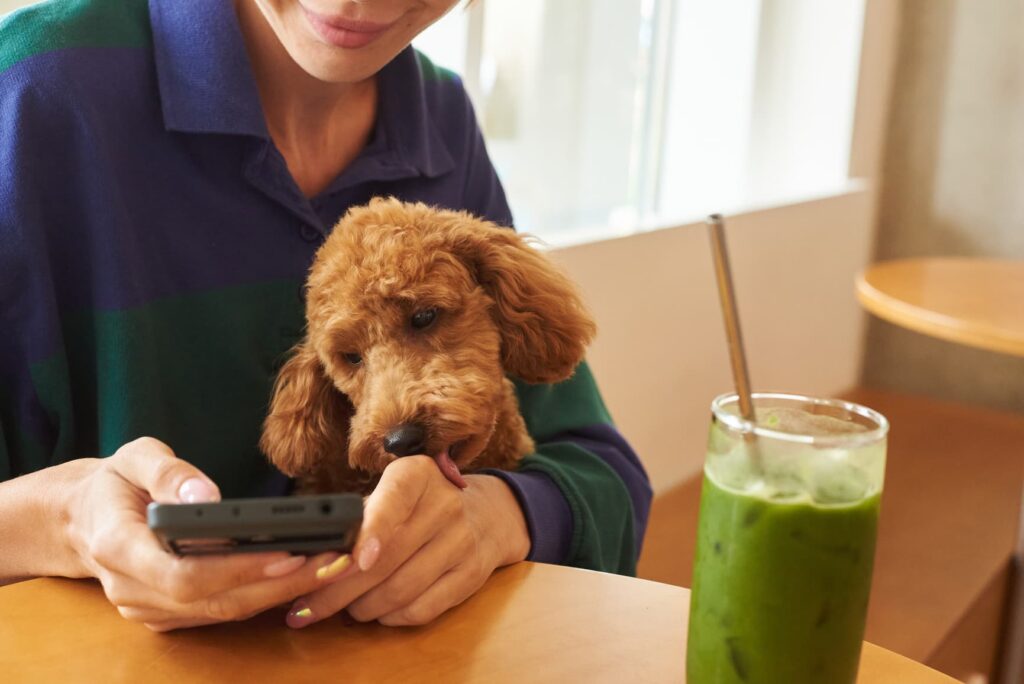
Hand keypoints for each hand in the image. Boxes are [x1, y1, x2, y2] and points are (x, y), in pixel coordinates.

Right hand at [62, 437, 348, 630]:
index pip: (184, 574)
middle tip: (331, 561)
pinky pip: (220, 612)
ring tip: (329, 566)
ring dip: (280, 593)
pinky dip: (263, 596)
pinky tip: (301, 576)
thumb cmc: (115, 483)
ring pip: (222, 612)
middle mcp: (131, 588)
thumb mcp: (134, 457)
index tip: (289, 553)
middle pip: (214, 601)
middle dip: (279, 584)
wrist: (83, 519)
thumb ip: (168, 472)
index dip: (238, 570)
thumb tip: (207, 493)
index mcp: (118, 547)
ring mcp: (148, 608)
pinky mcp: (167, 614)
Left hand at [285, 456, 529, 627]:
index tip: (353, 560)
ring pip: (402, 589)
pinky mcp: (471, 575)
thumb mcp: (393, 493)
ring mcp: (462, 541)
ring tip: (343, 609)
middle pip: (388, 557)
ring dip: (363, 607)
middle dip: (340, 589)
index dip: (372, 531)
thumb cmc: (420, 504)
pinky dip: (391, 617)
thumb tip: (315, 559)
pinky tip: (377, 612)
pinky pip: (423, 608)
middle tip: (307, 606)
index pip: (394, 499)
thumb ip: (359, 518)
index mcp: (418, 475)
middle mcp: (445, 505)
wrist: (486, 513)